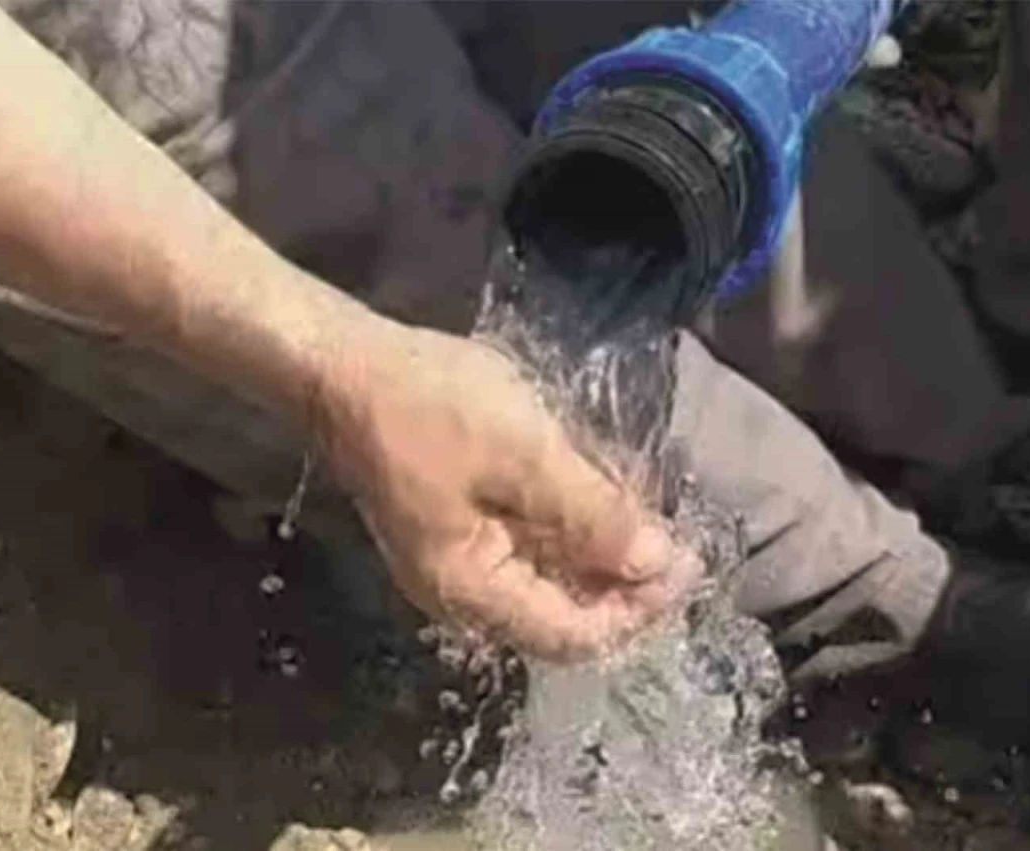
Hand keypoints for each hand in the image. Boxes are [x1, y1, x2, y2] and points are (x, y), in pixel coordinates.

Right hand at [317, 322, 698, 660]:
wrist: (343, 365)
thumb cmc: (428, 407)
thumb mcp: (524, 456)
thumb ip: (594, 516)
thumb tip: (658, 564)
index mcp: (471, 590)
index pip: (572, 636)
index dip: (637, 610)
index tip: (687, 565)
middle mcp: (463, 592)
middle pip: (563, 613)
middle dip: (626, 582)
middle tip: (680, 541)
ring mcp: (459, 557)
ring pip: (551, 577)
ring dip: (604, 552)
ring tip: (651, 512)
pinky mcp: (460, 522)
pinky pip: (529, 543)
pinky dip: (573, 526)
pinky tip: (606, 490)